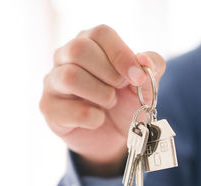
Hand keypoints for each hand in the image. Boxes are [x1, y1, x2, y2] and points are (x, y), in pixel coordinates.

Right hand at [39, 25, 165, 176]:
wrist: (113, 136)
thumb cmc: (125, 103)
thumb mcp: (144, 84)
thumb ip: (151, 67)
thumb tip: (143, 59)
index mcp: (89, 42)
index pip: (100, 34)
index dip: (121, 54)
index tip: (137, 77)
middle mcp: (65, 57)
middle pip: (78, 49)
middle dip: (108, 73)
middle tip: (120, 89)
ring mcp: (53, 82)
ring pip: (69, 77)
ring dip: (100, 94)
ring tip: (109, 103)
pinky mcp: (48, 107)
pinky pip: (67, 110)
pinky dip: (92, 117)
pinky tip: (98, 119)